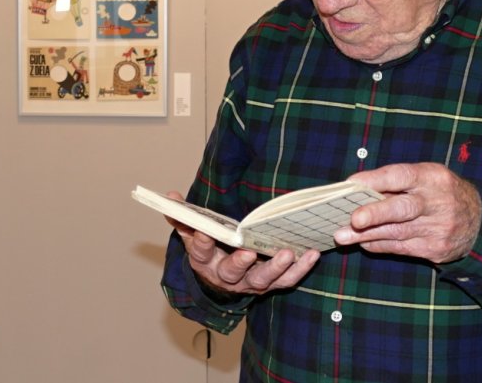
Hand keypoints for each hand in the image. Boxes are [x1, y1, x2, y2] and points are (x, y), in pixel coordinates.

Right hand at [165, 192, 319, 295]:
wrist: (220, 283)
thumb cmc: (210, 250)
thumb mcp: (192, 235)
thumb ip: (182, 217)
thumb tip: (170, 197)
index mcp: (205, 261)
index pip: (201, 252)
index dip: (201, 243)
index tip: (204, 232)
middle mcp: (227, 276)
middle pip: (232, 272)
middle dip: (239, 262)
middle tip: (248, 252)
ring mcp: (250, 283)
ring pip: (262, 279)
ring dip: (276, 268)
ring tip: (288, 253)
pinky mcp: (270, 285)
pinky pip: (286, 281)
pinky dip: (300, 269)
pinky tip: (312, 254)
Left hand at [333, 163, 481, 263]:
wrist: (480, 221)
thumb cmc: (441, 193)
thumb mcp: (428, 178)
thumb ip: (398, 183)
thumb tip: (357, 190)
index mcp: (432, 178)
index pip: (401, 176)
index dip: (375, 179)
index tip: (351, 183)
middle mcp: (436, 203)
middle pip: (403, 208)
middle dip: (376, 213)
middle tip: (354, 219)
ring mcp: (437, 229)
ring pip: (396, 233)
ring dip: (365, 235)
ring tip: (341, 235)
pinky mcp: (435, 249)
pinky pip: (400, 248)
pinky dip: (379, 244)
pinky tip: (363, 242)